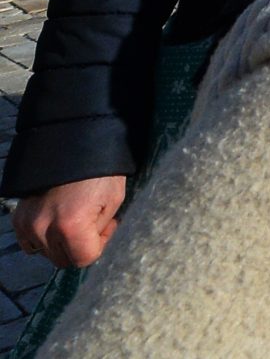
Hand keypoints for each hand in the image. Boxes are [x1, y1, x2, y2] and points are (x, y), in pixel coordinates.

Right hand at [12, 175, 127, 268]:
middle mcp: (44, 228)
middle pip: (63, 260)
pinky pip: (30, 243)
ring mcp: (27, 224)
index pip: (84, 259)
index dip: (100, 245)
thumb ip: (101, 230)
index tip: (106, 227)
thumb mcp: (114, 201)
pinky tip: (56, 222)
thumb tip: (93, 243)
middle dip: (80, 247)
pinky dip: (43, 238)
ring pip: (46, 253)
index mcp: (71, 226)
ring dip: (61, 244)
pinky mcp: (19, 218)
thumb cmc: (101, 171)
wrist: (76, 145)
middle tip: (92, 224)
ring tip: (75, 220)